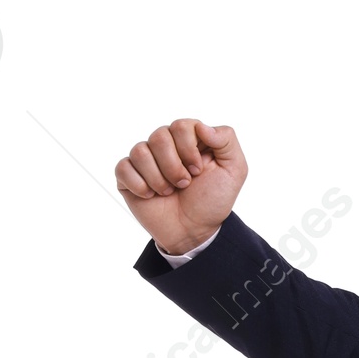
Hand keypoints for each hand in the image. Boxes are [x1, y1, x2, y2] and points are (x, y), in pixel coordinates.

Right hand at [115, 118, 246, 254]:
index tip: (198, 171)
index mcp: (188, 139)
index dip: (188, 150)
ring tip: (169, 191)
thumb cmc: (212, 201)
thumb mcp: (234, 170)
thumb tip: (201, 126)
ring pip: (140, 152)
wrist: (194, 231)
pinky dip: (140, 186)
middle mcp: (164, 145)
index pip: (181, 126)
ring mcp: (145, 159)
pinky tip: (151, 196)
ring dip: (159, 179)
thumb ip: (227, 140)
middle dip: (175, 167)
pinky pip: (124, 168)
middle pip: (159, 136)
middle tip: (184, 184)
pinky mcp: (127, 175)